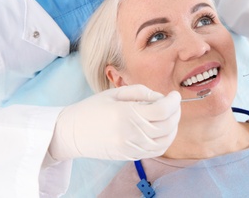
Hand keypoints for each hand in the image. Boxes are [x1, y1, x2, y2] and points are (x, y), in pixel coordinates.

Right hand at [48, 85, 180, 160]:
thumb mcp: (115, 93)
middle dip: (176, 112)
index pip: (161, 110)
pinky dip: (166, 139)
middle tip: (175, 103)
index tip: (175, 95)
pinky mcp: (130, 156)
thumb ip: (141, 92)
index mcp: (125, 113)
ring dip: (174, 127)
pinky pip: (156, 150)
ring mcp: (131, 147)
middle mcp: (130, 133)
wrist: (72, 133)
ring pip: (165, 140)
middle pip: (166, 125)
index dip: (173, 101)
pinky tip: (164, 129)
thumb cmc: (92, 108)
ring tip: (171, 115)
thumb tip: (161, 98)